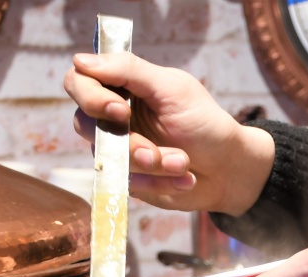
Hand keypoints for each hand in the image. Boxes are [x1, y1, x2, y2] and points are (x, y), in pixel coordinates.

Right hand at [64, 53, 274, 214]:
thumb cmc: (205, 123)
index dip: (91, 97)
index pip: (78, 82)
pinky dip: (160, 182)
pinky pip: (128, 184)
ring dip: (152, 164)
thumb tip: (81, 60)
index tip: (120, 110)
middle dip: (127, 142)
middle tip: (154, 152)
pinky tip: (186, 178)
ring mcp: (117, 151)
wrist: (230, 168)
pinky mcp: (129, 180)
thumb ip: (129, 71)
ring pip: (109, 159)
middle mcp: (111, 118)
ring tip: (184, 162)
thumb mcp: (172, 89)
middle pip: (85, 124)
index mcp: (120, 87)